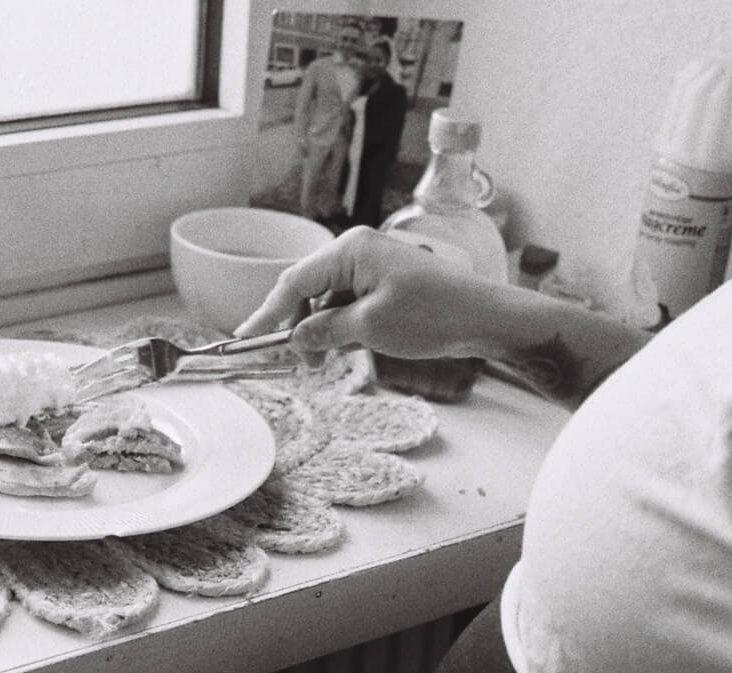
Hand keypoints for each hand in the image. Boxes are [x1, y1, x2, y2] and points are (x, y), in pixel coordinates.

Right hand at [235, 227, 492, 365]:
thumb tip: (296, 340)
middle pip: (308, 288)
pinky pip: (349, 302)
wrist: (483, 317)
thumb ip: (325, 331)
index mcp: (350, 250)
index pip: (294, 282)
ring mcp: (373, 265)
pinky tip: (346, 348)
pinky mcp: (386, 282)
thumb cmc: (433, 315)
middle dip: (298, 325)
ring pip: (328, 298)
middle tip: (298, 363)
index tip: (247, 339)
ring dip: (321, 329)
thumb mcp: (369, 328)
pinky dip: (342, 326)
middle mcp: (358, 250)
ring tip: (324, 361)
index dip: (268, 314)